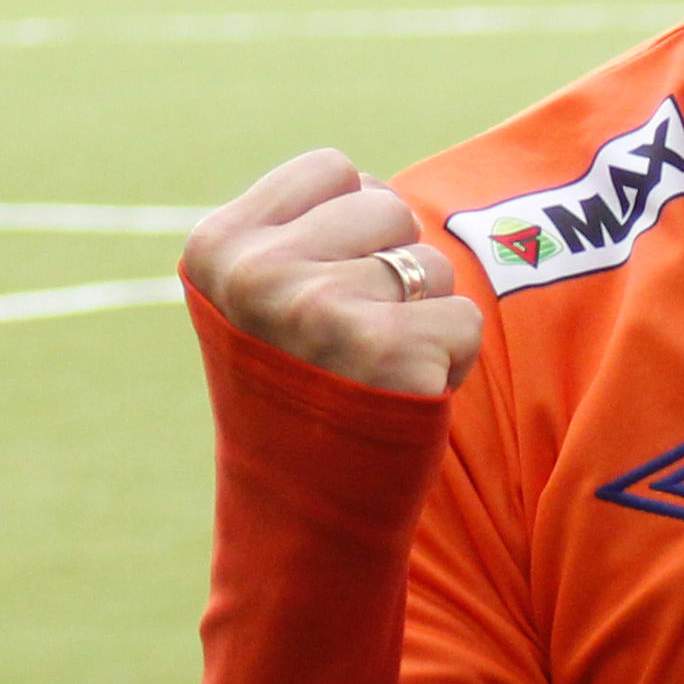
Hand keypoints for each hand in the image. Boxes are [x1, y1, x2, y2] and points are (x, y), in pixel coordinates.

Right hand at [183, 148, 481, 398]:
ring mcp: (320, 311)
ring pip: (431, 264)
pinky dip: (451, 359)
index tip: (319, 290)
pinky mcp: (385, 354)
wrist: (300, 513)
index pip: (335, 170)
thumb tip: (368, 183)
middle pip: (389, 207)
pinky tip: (403, 392)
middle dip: (392, 268)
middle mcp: (259, 275)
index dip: (351, 228)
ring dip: (423, 316)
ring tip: (372, 367)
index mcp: (218, 248)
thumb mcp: (260, 297)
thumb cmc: (296, 388)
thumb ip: (296, 232)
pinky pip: (464, 318)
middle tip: (350, 339)